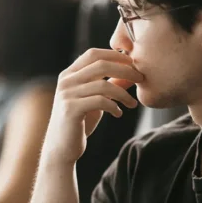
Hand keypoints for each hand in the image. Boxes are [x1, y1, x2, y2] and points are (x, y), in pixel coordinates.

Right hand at [42, 48, 142, 164]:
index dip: (115, 55)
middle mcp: (66, 81)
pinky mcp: (71, 109)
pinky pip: (100, 101)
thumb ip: (109, 85)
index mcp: (69, 74)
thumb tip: (131, 73)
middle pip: (100, 64)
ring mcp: (67, 95)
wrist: (61, 148)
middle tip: (140, 78)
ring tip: (132, 104)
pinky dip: (114, 106)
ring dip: (123, 93)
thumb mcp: (95, 100)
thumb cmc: (80, 122)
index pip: (93, 54)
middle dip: (125, 70)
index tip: (133, 63)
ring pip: (104, 85)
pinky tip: (118, 113)